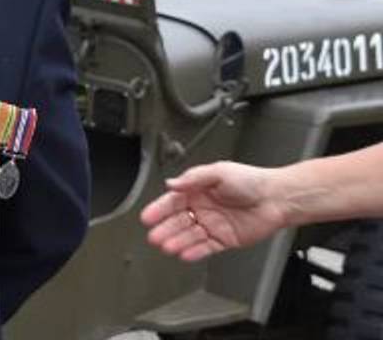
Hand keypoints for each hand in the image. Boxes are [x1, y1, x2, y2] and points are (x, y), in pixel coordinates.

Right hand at [141, 162, 289, 261]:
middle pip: (178, 221)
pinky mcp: (224, 239)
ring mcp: (212, 225)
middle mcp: (202, 208)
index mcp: (197, 191)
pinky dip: (195, 251)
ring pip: (189, 236)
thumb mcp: (219, 172)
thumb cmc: (252, 181)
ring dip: (177, 241)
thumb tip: (172, 183)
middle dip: (165, 229)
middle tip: (154, 236)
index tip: (147, 217)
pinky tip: (185, 253)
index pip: (172, 201)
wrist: (278, 198)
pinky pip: (206, 247)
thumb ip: (194, 178)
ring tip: (167, 246)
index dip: (159, 209)